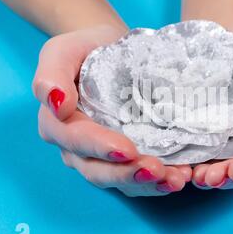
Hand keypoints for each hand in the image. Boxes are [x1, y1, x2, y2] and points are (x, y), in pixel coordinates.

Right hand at [32, 25, 191, 196]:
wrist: (107, 48)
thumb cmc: (83, 49)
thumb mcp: (61, 52)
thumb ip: (51, 75)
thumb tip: (57, 104)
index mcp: (57, 125)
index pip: (77, 140)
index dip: (101, 147)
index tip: (128, 150)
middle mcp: (77, 148)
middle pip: (98, 171)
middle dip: (128, 174)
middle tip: (159, 171)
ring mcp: (100, 157)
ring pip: (120, 180)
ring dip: (148, 184)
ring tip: (176, 179)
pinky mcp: (123, 159)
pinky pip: (137, 177)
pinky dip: (158, 181)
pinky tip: (181, 176)